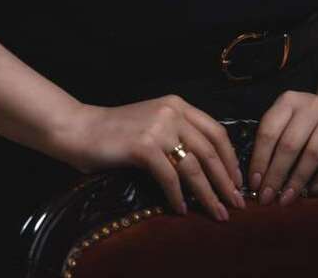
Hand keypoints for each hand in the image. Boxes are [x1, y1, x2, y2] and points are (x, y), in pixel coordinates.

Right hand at [54, 96, 247, 220]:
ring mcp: (158, 128)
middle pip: (211, 151)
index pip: (217, 132)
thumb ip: (179, 134)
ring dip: (209, 194)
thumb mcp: (154, 123)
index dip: (231, 160)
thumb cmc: (115, 132)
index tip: (238, 182)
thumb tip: (208, 166)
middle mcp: (172, 112)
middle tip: (237, 203)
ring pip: (194, 167)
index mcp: (178, 105)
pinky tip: (182, 210)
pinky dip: (178, 196)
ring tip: (217, 213)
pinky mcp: (143, 147)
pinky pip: (170, 178)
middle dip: (226, 181)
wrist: (78, 129)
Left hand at [247, 90, 317, 205]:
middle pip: (289, 144)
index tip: (255, 184)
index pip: (268, 131)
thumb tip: (259, 179)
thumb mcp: (290, 119)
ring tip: (287, 198)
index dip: (260, 160)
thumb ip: (275, 141)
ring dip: (297, 180)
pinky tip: (313, 190)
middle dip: (276, 175)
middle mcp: (310, 104)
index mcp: (288, 101)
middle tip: (267, 198)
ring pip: (312, 153)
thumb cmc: (310, 121)